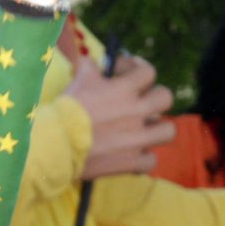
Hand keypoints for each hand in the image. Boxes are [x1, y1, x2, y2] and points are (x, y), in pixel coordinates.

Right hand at [66, 52, 174, 178]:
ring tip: (145, 128)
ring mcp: (137, 139)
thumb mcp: (78, 78)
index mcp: (124, 90)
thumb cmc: (67, 109)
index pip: (147, 71)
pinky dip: (143, 157)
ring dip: (158, 128)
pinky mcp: (131, 162)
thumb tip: (94, 63)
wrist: (56, 143)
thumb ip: (91, 66)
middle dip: (154, 96)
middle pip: (165, 98)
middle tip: (141, 100)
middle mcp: (136, 113)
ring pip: (168, 130)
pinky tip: (132, 153)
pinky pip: (151, 160)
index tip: (124, 73)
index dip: (136, 68)